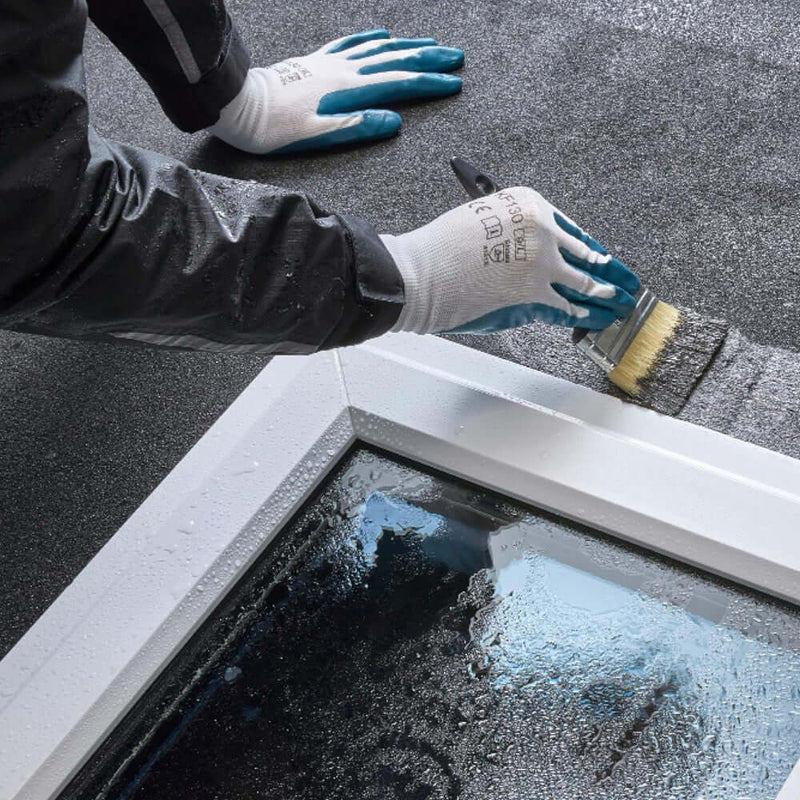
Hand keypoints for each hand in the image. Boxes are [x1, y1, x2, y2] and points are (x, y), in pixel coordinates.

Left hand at [209, 29, 463, 153]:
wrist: (241, 106)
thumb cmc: (277, 128)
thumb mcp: (320, 135)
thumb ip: (359, 127)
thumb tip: (394, 122)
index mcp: (349, 90)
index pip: (401, 84)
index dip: (430, 83)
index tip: (454, 84)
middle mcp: (343, 70)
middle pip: (396, 59)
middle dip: (430, 58)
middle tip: (455, 58)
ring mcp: (330, 62)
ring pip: (378, 48)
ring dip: (407, 44)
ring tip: (431, 43)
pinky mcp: (316, 61)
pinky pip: (351, 43)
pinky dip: (372, 38)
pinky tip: (382, 34)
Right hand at [380, 187, 639, 334]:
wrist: (420, 273)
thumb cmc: (439, 248)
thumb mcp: (481, 221)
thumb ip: (513, 234)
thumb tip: (530, 255)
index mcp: (530, 204)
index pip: (571, 229)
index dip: (591, 248)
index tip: (603, 257)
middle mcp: (543, 230)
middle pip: (586, 254)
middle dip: (611, 271)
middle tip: (628, 280)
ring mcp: (543, 263)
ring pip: (585, 282)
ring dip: (607, 295)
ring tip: (623, 303)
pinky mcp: (535, 294)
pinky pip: (567, 306)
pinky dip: (584, 314)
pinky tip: (596, 317)